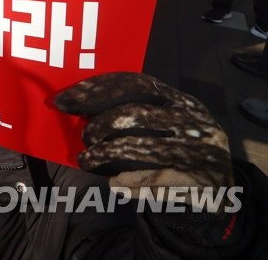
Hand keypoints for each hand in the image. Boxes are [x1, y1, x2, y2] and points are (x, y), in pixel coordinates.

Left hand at [55, 72, 232, 196]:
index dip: (95, 90)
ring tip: (86, 159)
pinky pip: (153, 181)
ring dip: (104, 154)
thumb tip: (74, 103)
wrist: (215, 195)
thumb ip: (130, 109)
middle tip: (83, 136)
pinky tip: (113, 183)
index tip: (62, 101)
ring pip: (140, 147)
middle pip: (136, 114)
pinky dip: (127, 182)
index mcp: (184, 101)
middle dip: (100, 124)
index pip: (135, 84)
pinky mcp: (202, 185)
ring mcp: (202, 153)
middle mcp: (196, 123)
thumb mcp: (164, 123)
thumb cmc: (173, 151)